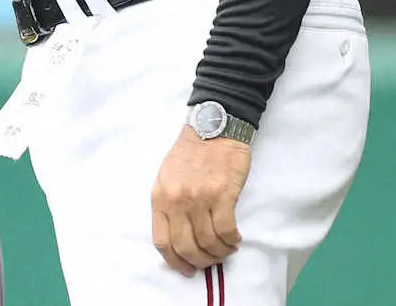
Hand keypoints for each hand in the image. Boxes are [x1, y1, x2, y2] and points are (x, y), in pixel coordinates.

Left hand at [151, 124, 250, 275]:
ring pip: (208, 243)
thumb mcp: (167, 176)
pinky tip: (235, 239)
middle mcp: (177, 199)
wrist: (213, 126)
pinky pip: (227, 231)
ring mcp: (199, 197)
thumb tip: (178, 238)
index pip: (162, 241)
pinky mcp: (222, 194)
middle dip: (200, 262)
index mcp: (160, 196)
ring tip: (225, 248)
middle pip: (186, 247)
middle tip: (210, 261)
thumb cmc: (191, 152)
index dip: (175, 261)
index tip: (187, 269)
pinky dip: (232, 241)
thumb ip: (169, 204)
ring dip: (219, 253)